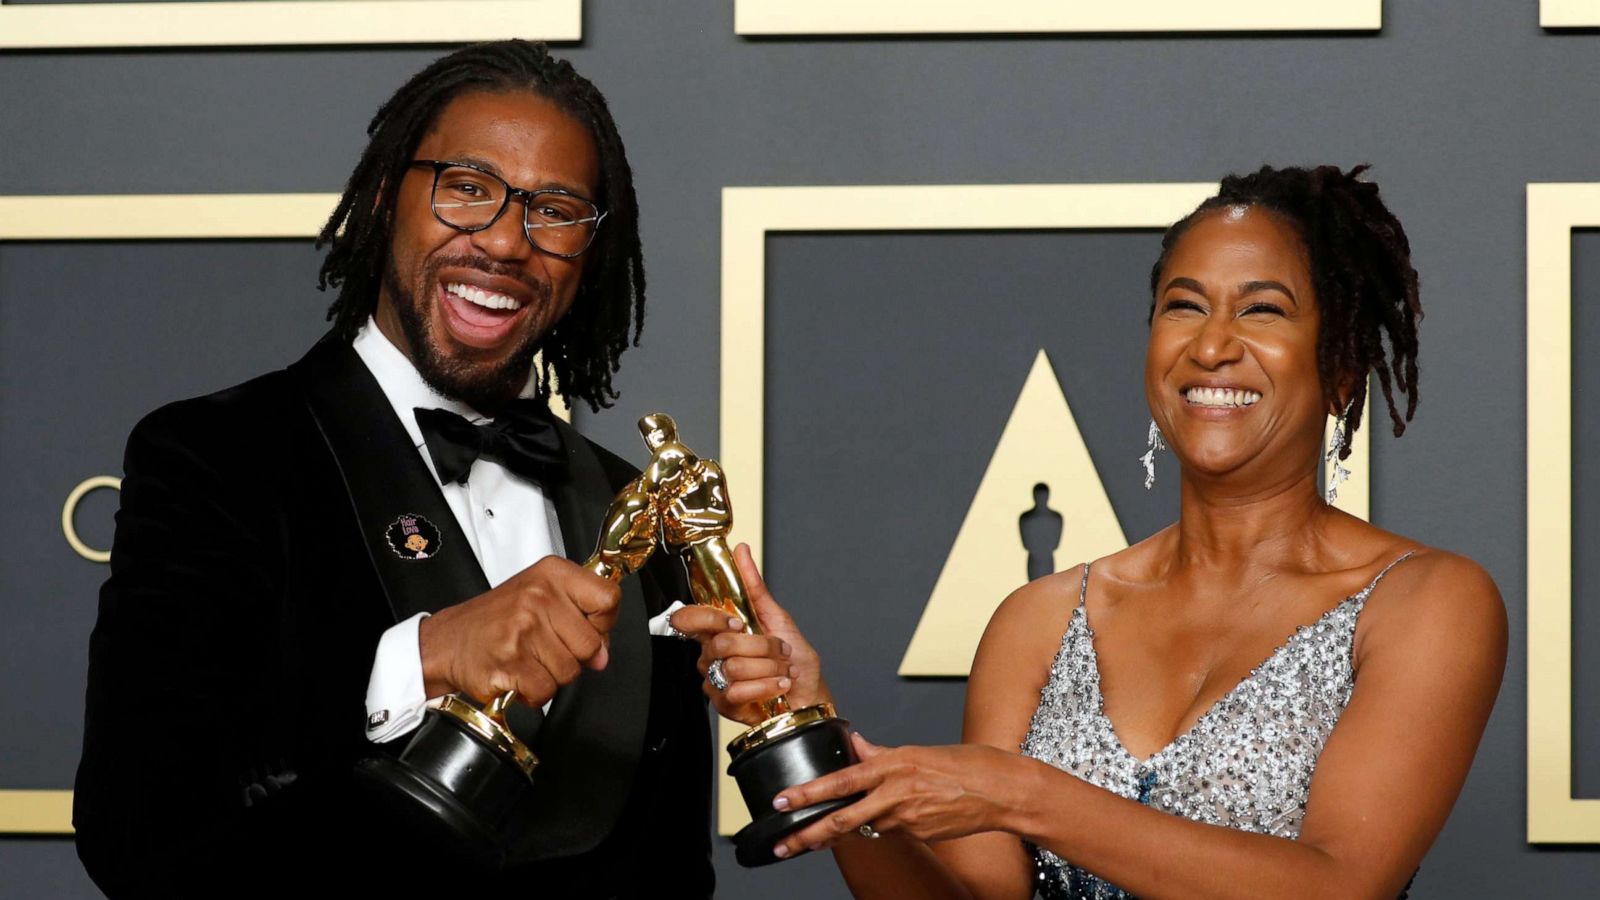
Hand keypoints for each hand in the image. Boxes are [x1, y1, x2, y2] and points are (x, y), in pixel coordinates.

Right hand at [418, 555, 619, 707]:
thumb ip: (580, 618)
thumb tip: (602, 655)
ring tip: (529, 660)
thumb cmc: (497, 620)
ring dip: (552, 676)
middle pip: (591, 643)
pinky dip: (535, 693)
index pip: (608, 599)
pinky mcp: (510, 662)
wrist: (448, 642)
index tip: (587, 628)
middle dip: (574, 657)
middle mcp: (538, 597)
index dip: (603, 623)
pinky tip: (520, 677)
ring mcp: (523, 629)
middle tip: (547, 649)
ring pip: (570, 671)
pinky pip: (546, 690)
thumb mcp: (541, 597)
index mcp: (551, 574)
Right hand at [669, 543, 831, 723]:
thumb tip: (741, 551)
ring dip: (769, 668)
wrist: (809, 695)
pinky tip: (777, 687)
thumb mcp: (777, 617)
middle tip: (780, 651)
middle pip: (722, 643)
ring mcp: (715, 680)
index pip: (687, 619)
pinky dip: (767, 687)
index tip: (738, 622)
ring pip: (733, 667)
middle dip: (763, 646)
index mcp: (720, 630)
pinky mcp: (724, 704)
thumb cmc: (795, 660)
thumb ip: (754, 586)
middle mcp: (712, 654)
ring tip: (782, 671)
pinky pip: (737, 691)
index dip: (708, 619)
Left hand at [770, 734, 1027, 858]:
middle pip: (842, 819)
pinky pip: (892, 830)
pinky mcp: (920, 835)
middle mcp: (896, 793)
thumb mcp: (919, 751)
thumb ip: (882, 754)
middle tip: (784, 843)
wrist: (1003, 791)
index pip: (840, 781)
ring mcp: (908, 819)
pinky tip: (896, 815)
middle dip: (808, 834)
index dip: (808, 793)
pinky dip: (884, 824)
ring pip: (867, 826)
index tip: (783, 801)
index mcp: (893, 765)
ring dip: (849, 828)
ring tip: (828, 831)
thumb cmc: (967, 764)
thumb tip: (856, 745)